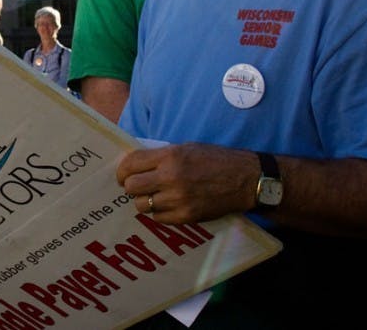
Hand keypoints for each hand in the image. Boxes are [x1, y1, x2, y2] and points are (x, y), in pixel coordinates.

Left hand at [116, 142, 258, 223]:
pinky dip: (159, 212)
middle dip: (131, 186)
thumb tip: (134, 164)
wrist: (244, 179)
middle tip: (138, 186)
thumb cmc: (214, 159)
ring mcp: (178, 199)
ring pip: (142, 205)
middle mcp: (171, 177)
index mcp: (170, 156)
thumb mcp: (185, 147)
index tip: (123, 175)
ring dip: (145, 201)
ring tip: (154, 196)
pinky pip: (158, 218)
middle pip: (132, 187)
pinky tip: (168, 205)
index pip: (131, 163)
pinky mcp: (187, 216)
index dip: (122, 170)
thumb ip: (160, 156)